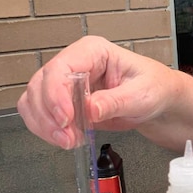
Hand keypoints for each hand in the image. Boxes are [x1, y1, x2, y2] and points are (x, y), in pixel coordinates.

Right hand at [17, 36, 177, 148]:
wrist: (158, 101)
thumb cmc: (154, 88)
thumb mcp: (142, 95)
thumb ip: (116, 101)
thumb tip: (90, 108)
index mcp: (93, 51)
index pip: (61, 67)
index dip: (56, 94)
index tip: (66, 118)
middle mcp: (76, 64)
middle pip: (41, 84)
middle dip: (50, 115)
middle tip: (68, 137)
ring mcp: (66, 83)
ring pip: (34, 100)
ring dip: (46, 125)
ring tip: (69, 140)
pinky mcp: (63, 102)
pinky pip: (39, 113)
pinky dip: (46, 129)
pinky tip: (66, 138)